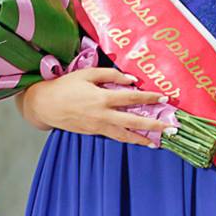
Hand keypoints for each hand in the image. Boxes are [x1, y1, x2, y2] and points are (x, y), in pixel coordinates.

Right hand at [23, 67, 175, 147]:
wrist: (45, 105)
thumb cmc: (66, 86)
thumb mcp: (87, 74)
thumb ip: (110, 75)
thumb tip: (132, 80)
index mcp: (102, 98)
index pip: (132, 98)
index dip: (149, 98)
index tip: (164, 98)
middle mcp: (103, 115)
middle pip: (134, 122)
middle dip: (154, 125)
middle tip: (171, 128)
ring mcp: (99, 126)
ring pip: (125, 135)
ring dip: (143, 138)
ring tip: (158, 141)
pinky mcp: (94, 133)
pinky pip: (115, 137)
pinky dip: (129, 139)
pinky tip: (138, 140)